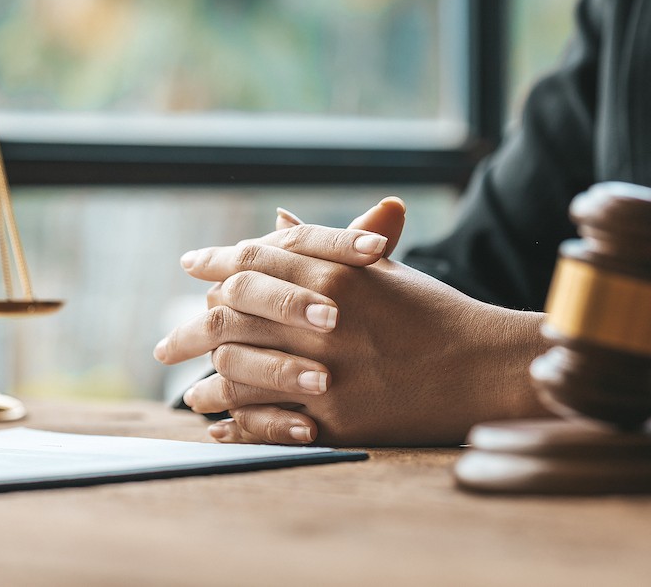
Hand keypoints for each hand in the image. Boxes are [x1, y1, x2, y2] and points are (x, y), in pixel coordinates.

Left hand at [155, 205, 549, 446]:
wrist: (487, 369)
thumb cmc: (433, 314)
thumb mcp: (382, 272)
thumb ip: (322, 247)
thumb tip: (272, 222)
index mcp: (335, 275)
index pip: (251, 261)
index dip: (214, 262)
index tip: (190, 266)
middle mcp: (324, 320)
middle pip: (228, 318)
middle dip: (189, 331)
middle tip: (163, 346)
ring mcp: (328, 373)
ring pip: (237, 374)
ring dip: (206, 386)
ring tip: (189, 394)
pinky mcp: (337, 422)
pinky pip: (264, 422)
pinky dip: (235, 425)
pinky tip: (219, 427)